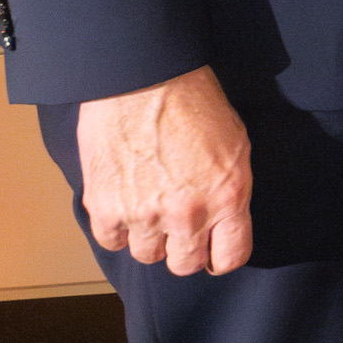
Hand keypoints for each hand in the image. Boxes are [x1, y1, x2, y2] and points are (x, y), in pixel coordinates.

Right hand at [76, 65, 252, 276]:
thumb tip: (223, 220)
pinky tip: (123, 206)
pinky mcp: (106, 207)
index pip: (231, 257)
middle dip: (184, 250)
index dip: (221, 257)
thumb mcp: (236, 146)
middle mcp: (189, 214)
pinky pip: (112, 242)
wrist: (144, 78)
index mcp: (228, 198)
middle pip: (185, 264)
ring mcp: (145, 214)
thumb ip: (230, 191)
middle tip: (178, 228)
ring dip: (149, 238)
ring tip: (149, 208)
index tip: (213, 252)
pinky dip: (116, 229)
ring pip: (148, 255)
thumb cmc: (194, 102)